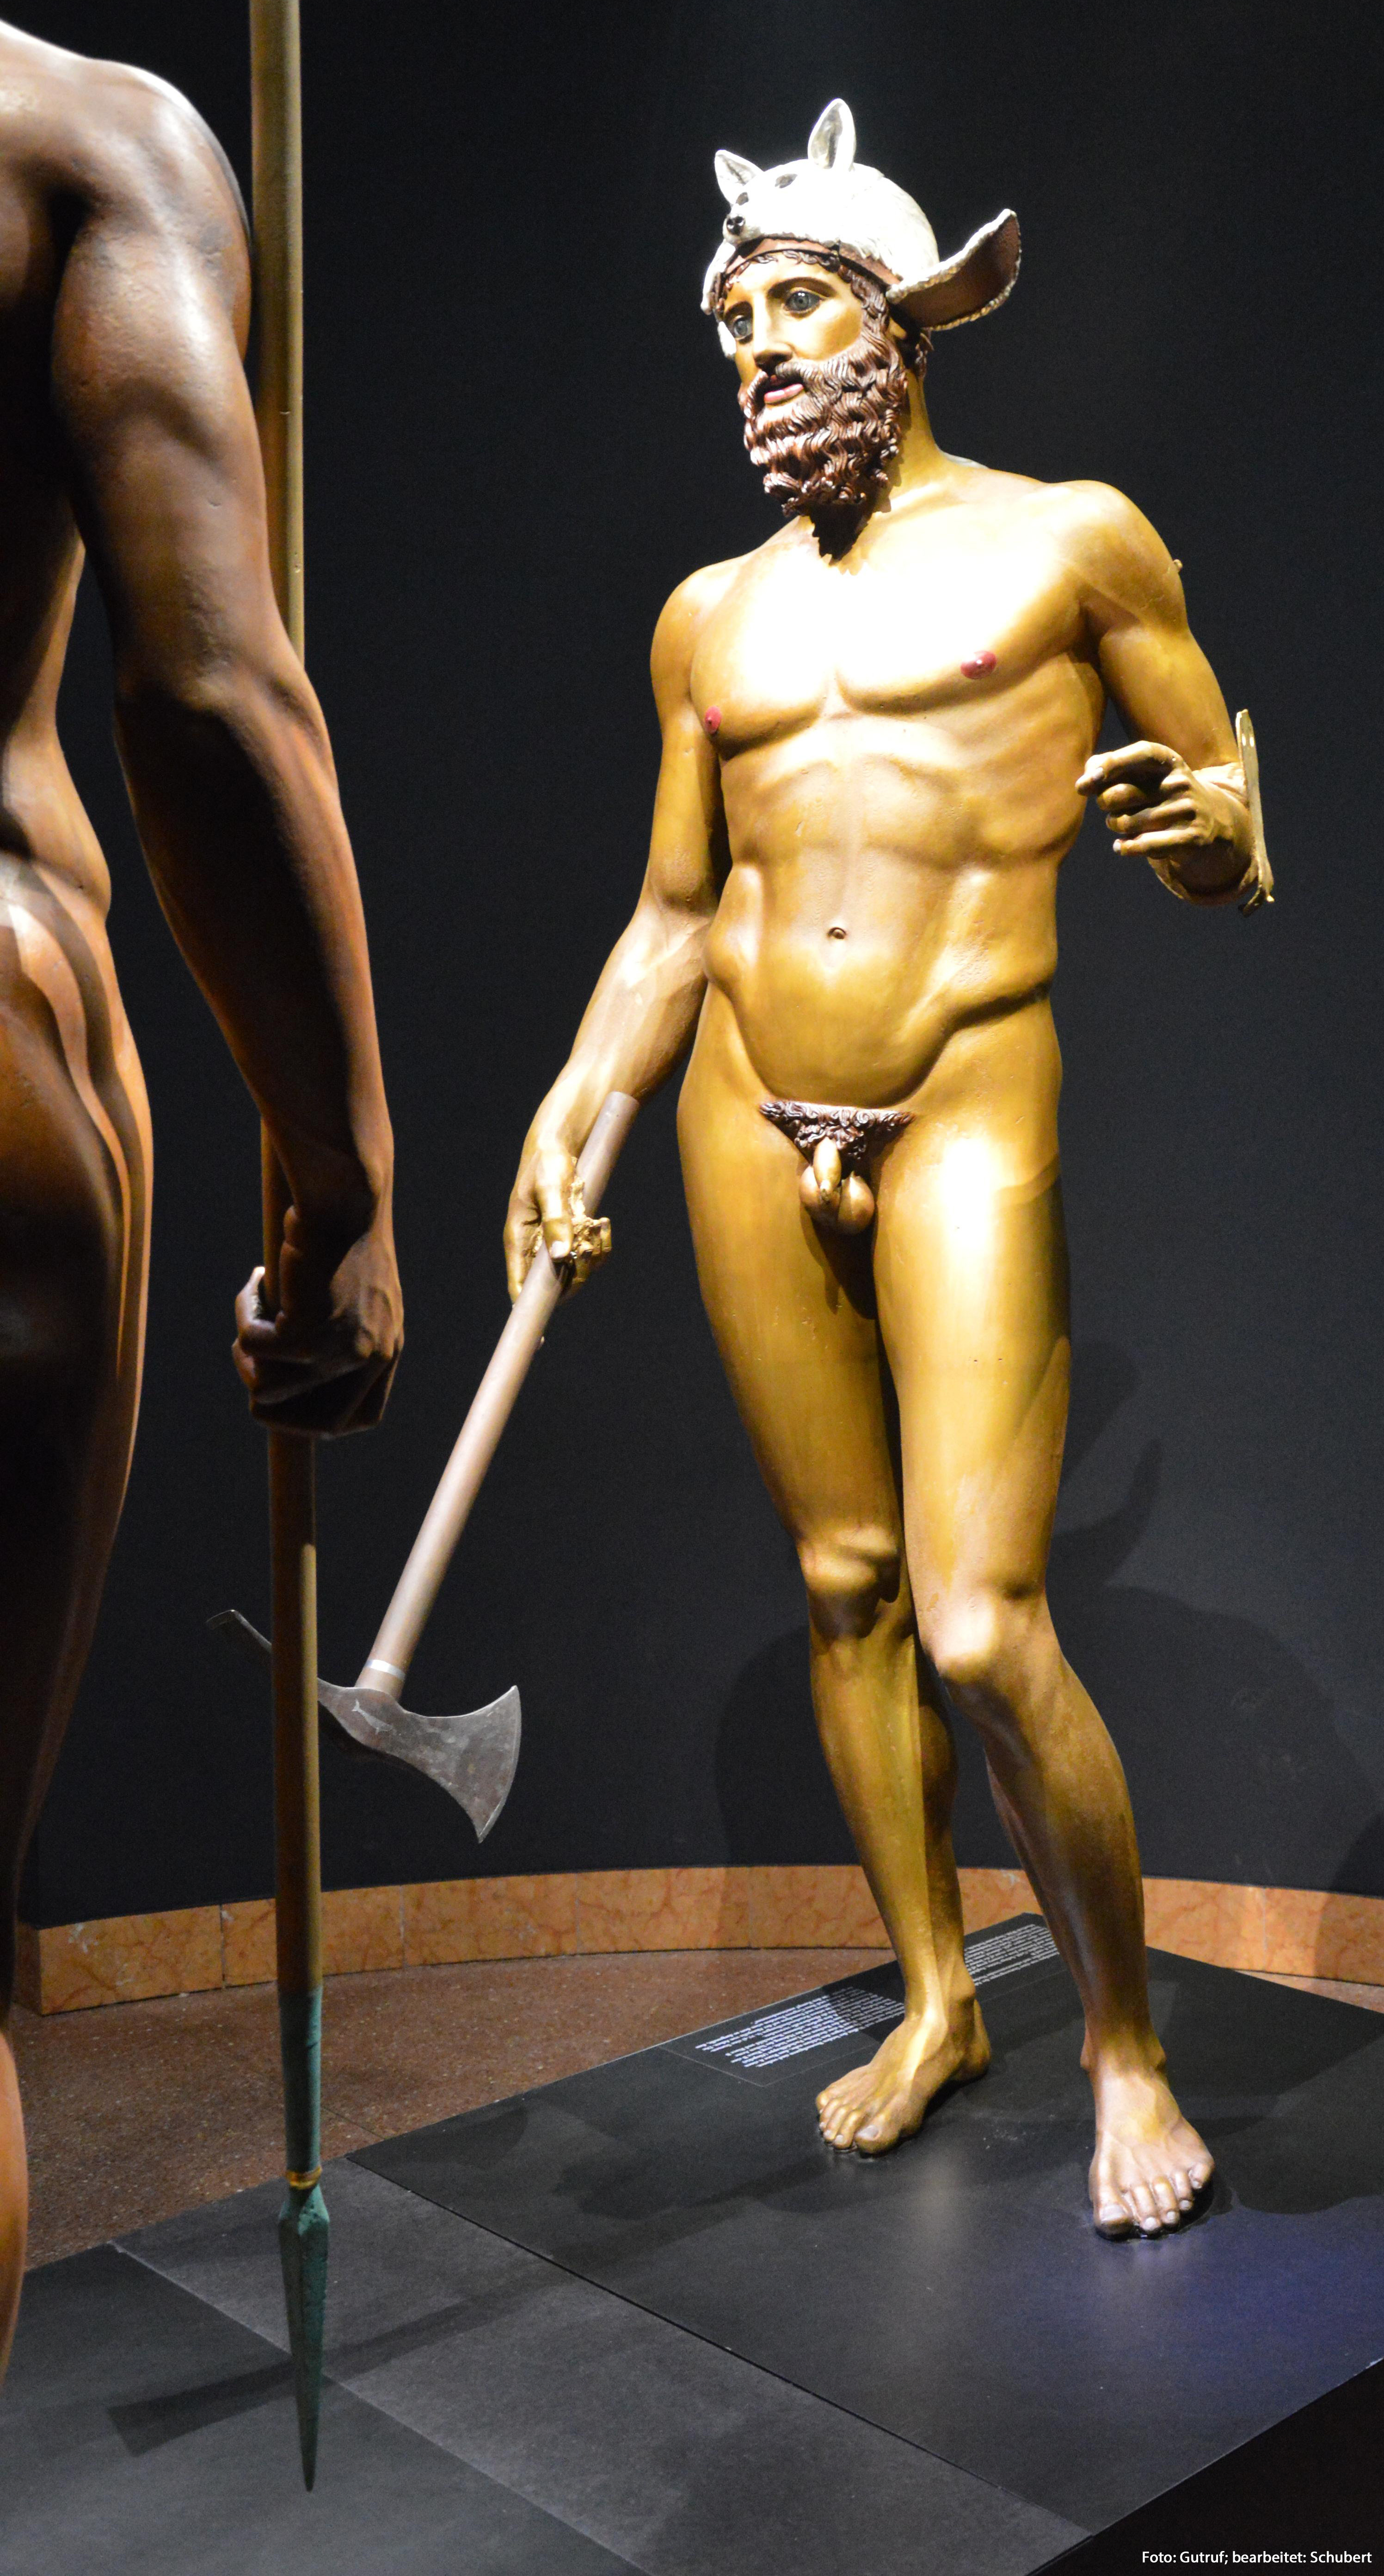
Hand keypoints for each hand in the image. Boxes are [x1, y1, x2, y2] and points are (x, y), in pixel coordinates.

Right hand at [233, 1207, 401, 1434]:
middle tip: (250, 1359)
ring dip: (247, 1351)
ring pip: (269, 1389)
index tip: (288, 1398)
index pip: (362, 1417)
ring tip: (253, 1307)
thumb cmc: (344, 1233)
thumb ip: (340, 1337)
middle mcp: (371, 1358)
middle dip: (272, 1405)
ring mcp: (341, 1351)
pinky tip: (256, 1281)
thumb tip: (284, 1380)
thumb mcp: (356, 1294)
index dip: (320, 1421)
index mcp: (387, 1349)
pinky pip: (253, 1348)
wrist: (345, 1198)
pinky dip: (245, 1315)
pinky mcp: (307, 1334)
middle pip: (318, 1426)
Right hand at [504, 1138, 611, 1303]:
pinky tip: (603, 1223)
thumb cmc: (547, 1165)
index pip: (520, 1285)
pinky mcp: (570, 1236)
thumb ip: (555, 1221)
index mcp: (518, 1240)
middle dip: (578, 1273)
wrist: (557, 1147)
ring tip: (599, 1224)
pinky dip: (599, 1244)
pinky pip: (588, 1254)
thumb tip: (559, 1257)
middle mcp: (534, 1247)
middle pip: (555, 1284)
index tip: (539, 1338)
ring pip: (575, 1270)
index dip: (528, 1310)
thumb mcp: (550, 1189)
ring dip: (593, 1255)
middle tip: (590, 1246)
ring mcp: (553, 1244)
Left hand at [1077, 740, 1249, 901]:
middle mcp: (1180, 783)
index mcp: (1170, 762)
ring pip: (1127, 823)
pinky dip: (1125, 847)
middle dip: (1104, 802)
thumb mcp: (1147, 774)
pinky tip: (1121, 846)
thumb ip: (1114, 766)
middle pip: (1121, 794)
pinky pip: (1144, 845)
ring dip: (1115, 825)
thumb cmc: (1163, 793)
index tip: (1087, 780)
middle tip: (1107, 804)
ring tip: (1123, 823)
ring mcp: (1187, 811)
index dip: (1112, 764)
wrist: (1212, 819)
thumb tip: (1088, 774)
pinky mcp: (1190, 838)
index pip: (1141, 753)